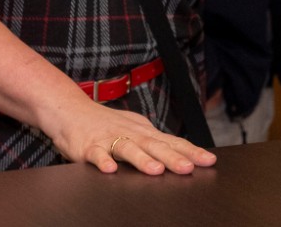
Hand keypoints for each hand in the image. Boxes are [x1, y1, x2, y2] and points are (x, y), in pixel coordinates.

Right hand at [48, 102, 216, 175]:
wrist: (71, 111)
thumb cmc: (107, 124)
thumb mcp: (136, 131)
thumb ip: (156, 144)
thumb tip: (184, 155)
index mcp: (145, 133)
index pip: (172, 142)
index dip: (191, 151)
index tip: (209, 161)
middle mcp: (131, 134)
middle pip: (155, 146)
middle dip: (173, 158)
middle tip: (189, 168)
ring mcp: (110, 139)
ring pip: (128, 149)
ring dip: (142, 159)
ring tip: (156, 170)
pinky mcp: (89, 146)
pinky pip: (97, 154)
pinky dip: (103, 161)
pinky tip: (111, 170)